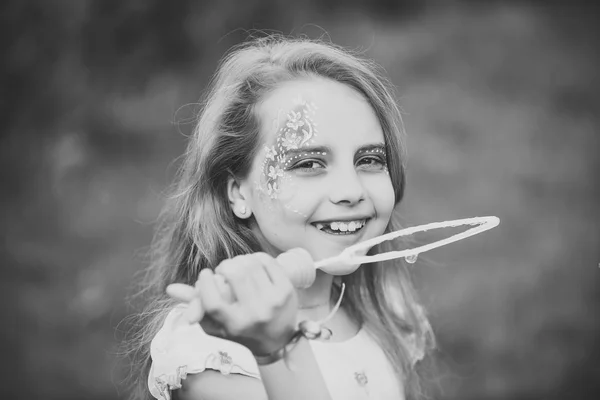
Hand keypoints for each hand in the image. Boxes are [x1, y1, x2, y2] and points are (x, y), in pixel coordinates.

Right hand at [168, 251, 302, 355]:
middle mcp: (255, 314)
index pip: (212, 299)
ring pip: (249, 264)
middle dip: (225, 267)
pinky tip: (253, 265)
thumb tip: (170, 288)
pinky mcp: (287, 289)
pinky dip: (256, 257)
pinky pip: (266, 260)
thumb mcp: (216, 324)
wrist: (278, 339)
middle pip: (233, 274)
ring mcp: (273, 300)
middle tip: (224, 270)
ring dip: (239, 260)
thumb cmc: (240, 330)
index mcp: (234, 325)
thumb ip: (195, 305)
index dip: (205, 282)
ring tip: (237, 267)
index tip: (206, 275)